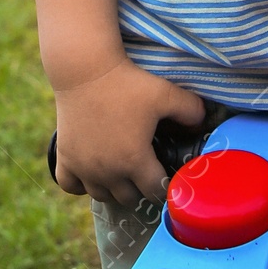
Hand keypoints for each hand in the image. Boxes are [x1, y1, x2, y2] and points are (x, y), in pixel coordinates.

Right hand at [50, 56, 204, 206]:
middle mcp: (108, 171)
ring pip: (102, 196)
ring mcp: (83, 168)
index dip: (164, 186)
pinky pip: (71, 186)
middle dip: (140, 188)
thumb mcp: (166, 94)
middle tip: (144, 171)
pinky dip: (81, 185)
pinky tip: (90, 172)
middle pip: (129, 198)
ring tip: (121, 172)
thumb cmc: (127, 83)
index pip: (155, 192)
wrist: (85, 70)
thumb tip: (202, 124)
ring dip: (113, 188)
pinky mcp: (64, 157)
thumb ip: (191, 111)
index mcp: (135, 160)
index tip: (165, 176)